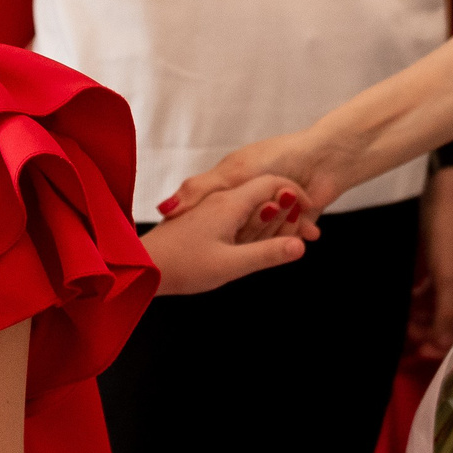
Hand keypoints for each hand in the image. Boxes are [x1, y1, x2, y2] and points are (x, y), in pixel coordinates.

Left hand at [143, 175, 316, 296]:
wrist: (142, 268)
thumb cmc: (183, 267)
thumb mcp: (230, 265)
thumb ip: (267, 254)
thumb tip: (300, 247)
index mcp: (230, 203)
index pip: (272, 184)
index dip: (295, 195)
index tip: (310, 213)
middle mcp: (221, 200)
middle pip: (263, 195)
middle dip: (287, 212)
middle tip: (305, 234)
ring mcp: (210, 210)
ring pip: (250, 207)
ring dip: (272, 222)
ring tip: (286, 241)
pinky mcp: (201, 222)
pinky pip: (236, 217)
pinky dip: (253, 229)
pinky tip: (255, 246)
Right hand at [156, 128, 350, 221]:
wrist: (329, 155)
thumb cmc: (279, 155)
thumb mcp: (233, 173)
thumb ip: (200, 191)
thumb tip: (163, 209)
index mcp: (229, 186)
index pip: (210, 216)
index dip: (208, 229)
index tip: (206, 240)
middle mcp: (250, 200)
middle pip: (240, 231)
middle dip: (252, 232)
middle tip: (258, 226)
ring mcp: (274, 212)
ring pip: (267, 238)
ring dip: (279, 233)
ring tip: (289, 221)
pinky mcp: (297, 221)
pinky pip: (292, 238)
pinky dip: (300, 236)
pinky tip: (308, 231)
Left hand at [411, 167, 452, 358]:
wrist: (442, 197)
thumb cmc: (448, 237)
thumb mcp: (446, 277)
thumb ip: (445, 312)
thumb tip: (443, 346)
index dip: (445, 346)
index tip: (420, 353)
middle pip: (451, 323)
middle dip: (429, 333)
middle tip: (405, 339)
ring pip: (437, 310)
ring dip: (421, 319)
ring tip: (400, 323)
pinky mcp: (439, 270)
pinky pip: (429, 295)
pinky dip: (417, 302)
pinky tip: (403, 306)